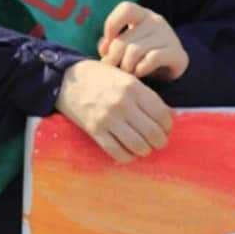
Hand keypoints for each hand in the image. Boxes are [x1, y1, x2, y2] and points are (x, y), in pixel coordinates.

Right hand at [55, 60, 172, 163]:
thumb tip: (169, 116)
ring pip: (138, 146)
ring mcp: (108, 118)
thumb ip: (145, 95)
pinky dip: (128, 157)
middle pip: (153, 133)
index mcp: (133, 87)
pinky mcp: (95, 131)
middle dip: (160, 141)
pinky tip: (128, 151)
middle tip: (158, 141)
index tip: (165, 129)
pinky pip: (118, 153)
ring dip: (145, 150)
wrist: (66, 79)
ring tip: (144, 147)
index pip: (162, 115)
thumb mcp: (124, 77)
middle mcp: (122, 103)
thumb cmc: (99, 77)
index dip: (168, 126)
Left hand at [98, 1, 188, 81]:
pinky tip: (139, 73)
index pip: (126, 8)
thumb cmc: (143, 55)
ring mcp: (168, 36)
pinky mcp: (177, 54)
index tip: (108, 45)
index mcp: (142, 14)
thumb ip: (111, 44)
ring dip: (126, 67)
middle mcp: (156, 21)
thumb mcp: (126, 45)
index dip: (111, 25)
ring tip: (126, 73)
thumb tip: (103, 48)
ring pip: (134, 52)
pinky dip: (140, 69)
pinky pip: (151, 60)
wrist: (172, 68)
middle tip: (113, 70)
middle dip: (113, 59)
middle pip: (123, 40)